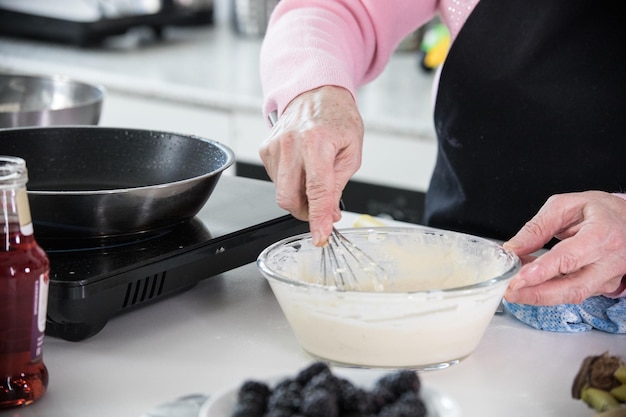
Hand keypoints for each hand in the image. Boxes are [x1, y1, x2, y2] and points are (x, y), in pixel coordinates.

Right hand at [259, 86, 363, 245]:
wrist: (317, 93)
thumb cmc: (337, 119)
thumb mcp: (351, 151)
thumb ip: (338, 185)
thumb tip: (330, 215)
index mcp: (318, 141)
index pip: (317, 190)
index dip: (318, 218)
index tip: (320, 236)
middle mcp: (291, 142)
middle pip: (289, 197)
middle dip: (305, 212)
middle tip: (320, 208)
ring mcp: (274, 145)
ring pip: (281, 192)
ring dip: (299, 195)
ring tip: (313, 175)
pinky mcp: (265, 149)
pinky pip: (276, 180)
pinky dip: (290, 182)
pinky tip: (301, 166)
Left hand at [503, 191, 625, 304]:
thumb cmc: (598, 210)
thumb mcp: (565, 206)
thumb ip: (538, 227)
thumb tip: (513, 248)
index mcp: (602, 234)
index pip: (570, 258)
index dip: (542, 271)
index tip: (519, 279)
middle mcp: (609, 261)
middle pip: (573, 288)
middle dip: (537, 294)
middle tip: (509, 292)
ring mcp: (608, 277)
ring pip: (573, 295)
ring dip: (539, 296)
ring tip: (513, 290)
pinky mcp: (603, 287)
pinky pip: (573, 293)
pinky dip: (548, 291)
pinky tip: (530, 284)